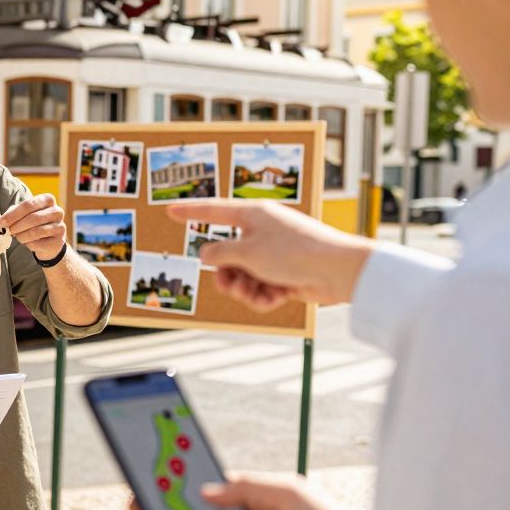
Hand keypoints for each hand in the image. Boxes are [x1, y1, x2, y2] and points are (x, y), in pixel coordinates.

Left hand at [0, 194, 65, 260]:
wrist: (49, 242)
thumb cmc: (34, 225)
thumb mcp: (23, 216)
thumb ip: (11, 216)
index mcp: (47, 199)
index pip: (28, 205)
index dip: (13, 214)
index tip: (0, 222)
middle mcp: (57, 211)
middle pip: (33, 218)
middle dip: (17, 226)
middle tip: (9, 231)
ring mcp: (60, 226)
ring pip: (36, 232)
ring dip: (22, 236)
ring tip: (18, 237)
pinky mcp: (59, 241)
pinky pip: (39, 243)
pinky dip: (30, 244)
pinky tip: (29, 243)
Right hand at [167, 201, 373, 310]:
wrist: (338, 272)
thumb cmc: (296, 252)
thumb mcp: (247, 252)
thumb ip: (220, 252)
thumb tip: (206, 253)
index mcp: (252, 215)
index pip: (213, 211)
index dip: (190, 212)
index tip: (170, 211)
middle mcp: (262, 232)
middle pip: (227, 254)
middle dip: (226, 275)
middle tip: (229, 285)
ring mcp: (273, 254)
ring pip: (242, 275)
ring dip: (245, 289)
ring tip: (256, 294)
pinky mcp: (285, 274)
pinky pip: (261, 288)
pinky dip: (265, 296)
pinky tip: (276, 298)